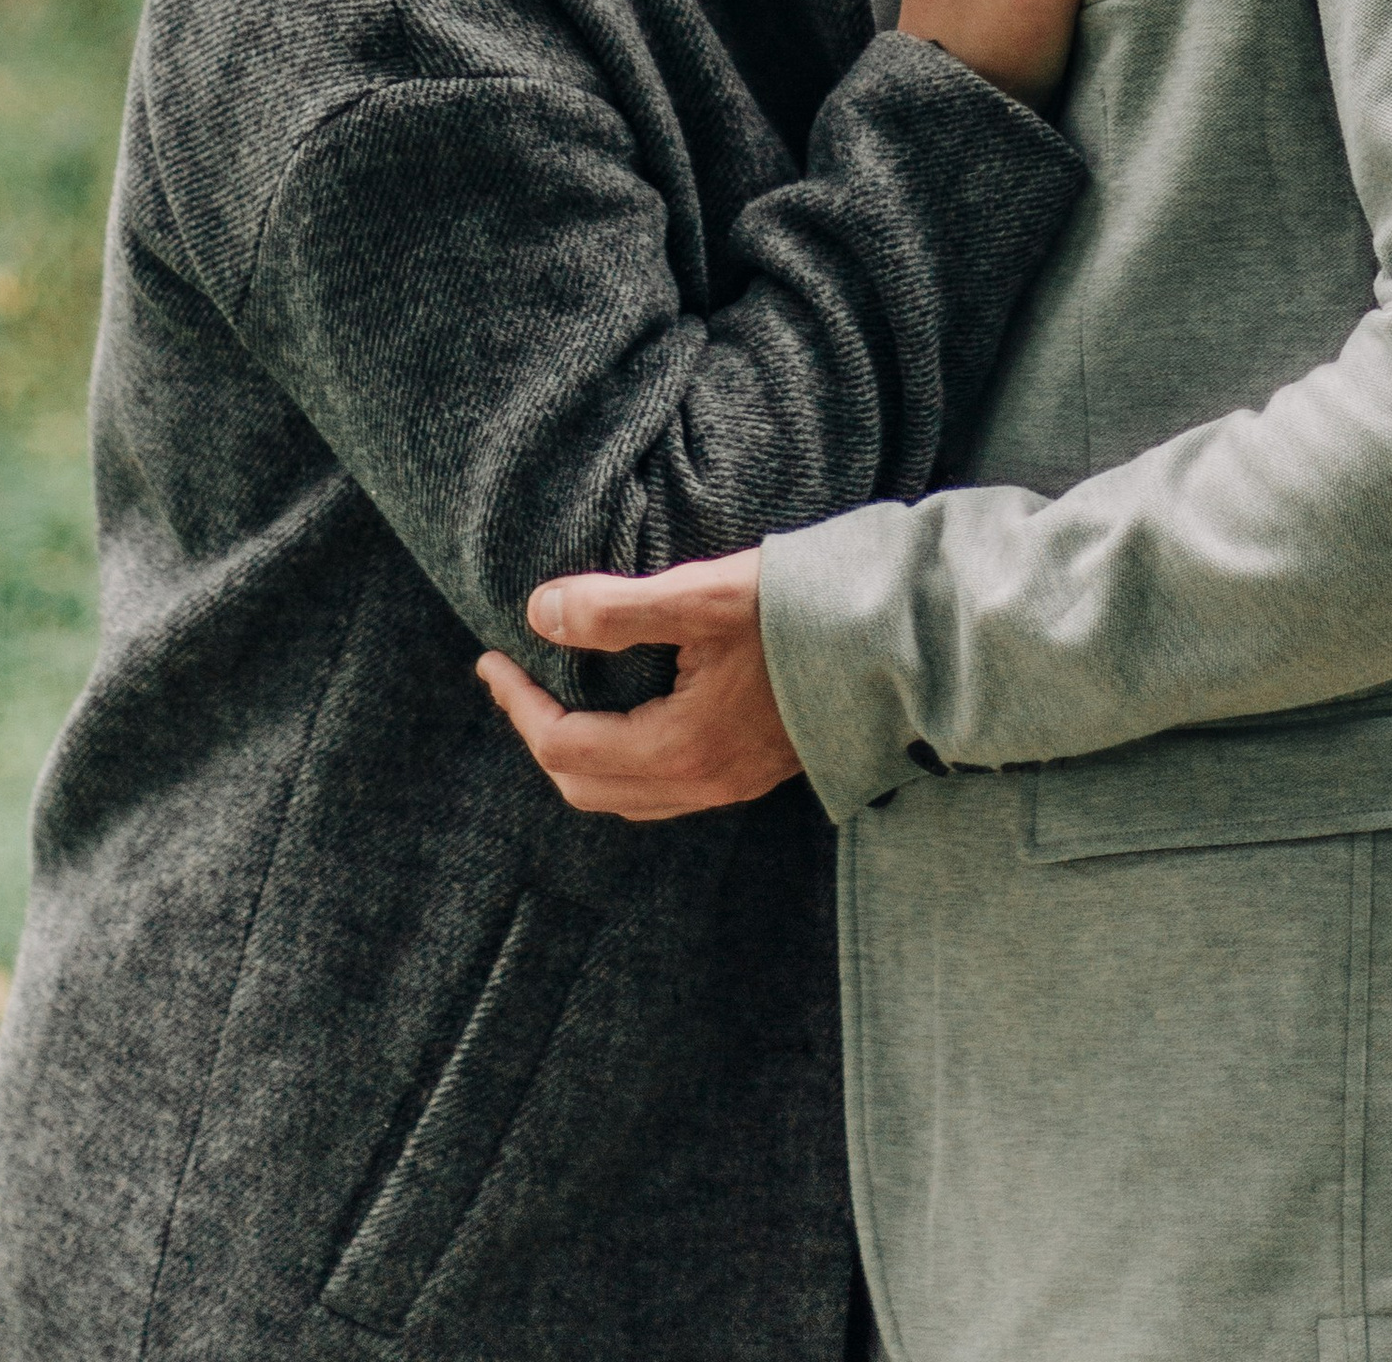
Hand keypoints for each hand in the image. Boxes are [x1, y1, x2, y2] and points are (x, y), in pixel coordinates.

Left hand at [476, 552, 796, 820]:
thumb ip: (616, 609)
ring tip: (558, 698)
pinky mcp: (751, 771)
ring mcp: (730, 784)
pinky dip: (621, 759)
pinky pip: (661, 788)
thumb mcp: (703, 596)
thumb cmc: (803, 614)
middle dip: (540, 736)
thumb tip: (539, 613)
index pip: (563, 747)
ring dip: (578, 755)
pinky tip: (627, 714)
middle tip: (515, 680)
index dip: (518, 705)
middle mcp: (700, 783)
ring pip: (625, 795)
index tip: (492, 658)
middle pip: (587, 786)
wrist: (899, 648)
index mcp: (678, 749)